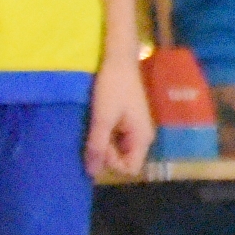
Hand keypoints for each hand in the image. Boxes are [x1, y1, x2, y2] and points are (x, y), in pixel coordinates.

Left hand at [87, 55, 154, 178]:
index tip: (101, 144)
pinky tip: (95, 124)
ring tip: (93, 126)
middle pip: (123, 160)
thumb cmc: (113, 87)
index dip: (112, 162)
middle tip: (95, 132)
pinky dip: (103, 135)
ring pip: (117, 150)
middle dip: (106, 153)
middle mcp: (142, 137)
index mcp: (143, 138)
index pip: (130, 168)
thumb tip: (92, 174)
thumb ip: (98, 146)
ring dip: (103, 144)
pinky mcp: (126, 122)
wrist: (118, 60)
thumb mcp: (103, 118)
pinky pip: (115, 139)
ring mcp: (134, 130)